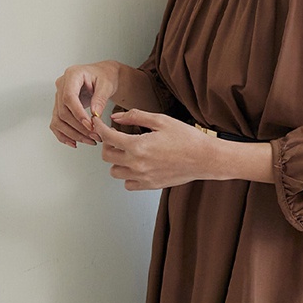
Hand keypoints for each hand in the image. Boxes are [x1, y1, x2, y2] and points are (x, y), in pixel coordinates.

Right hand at [51, 61, 119, 147]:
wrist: (104, 75)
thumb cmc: (106, 76)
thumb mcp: (107, 84)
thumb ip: (100, 98)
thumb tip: (95, 114)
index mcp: (72, 74)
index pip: (69, 97)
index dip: (78, 113)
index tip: (90, 125)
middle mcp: (62, 85)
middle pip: (63, 111)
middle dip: (79, 127)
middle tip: (95, 135)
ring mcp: (58, 96)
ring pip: (58, 120)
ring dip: (73, 134)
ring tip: (90, 140)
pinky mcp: (59, 106)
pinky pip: (56, 123)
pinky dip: (64, 135)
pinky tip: (75, 142)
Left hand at [94, 111, 211, 190]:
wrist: (205, 158)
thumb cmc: (187, 139)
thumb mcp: (162, 120)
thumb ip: (136, 116)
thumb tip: (117, 117)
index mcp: (138, 145)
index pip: (108, 137)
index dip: (99, 128)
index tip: (98, 124)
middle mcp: (136, 164)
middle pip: (107, 156)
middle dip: (108, 144)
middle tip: (117, 137)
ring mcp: (142, 177)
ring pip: (115, 171)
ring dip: (117, 160)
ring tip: (129, 152)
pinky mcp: (149, 185)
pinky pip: (128, 184)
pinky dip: (128, 175)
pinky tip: (138, 165)